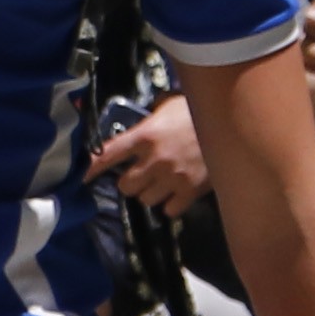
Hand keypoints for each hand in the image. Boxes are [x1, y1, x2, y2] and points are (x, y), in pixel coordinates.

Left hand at [88, 94, 210, 213]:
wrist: (232, 123)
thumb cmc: (198, 111)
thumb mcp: (168, 105)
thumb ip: (150, 118)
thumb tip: (139, 121)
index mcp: (145, 136)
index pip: (108, 154)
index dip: (92, 167)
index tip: (82, 177)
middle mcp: (154, 160)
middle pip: (125, 185)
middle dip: (130, 180)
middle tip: (140, 173)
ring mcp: (172, 178)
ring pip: (145, 200)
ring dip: (149, 193)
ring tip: (160, 182)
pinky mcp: (190, 191)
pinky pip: (169, 210)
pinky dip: (170, 204)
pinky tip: (176, 192)